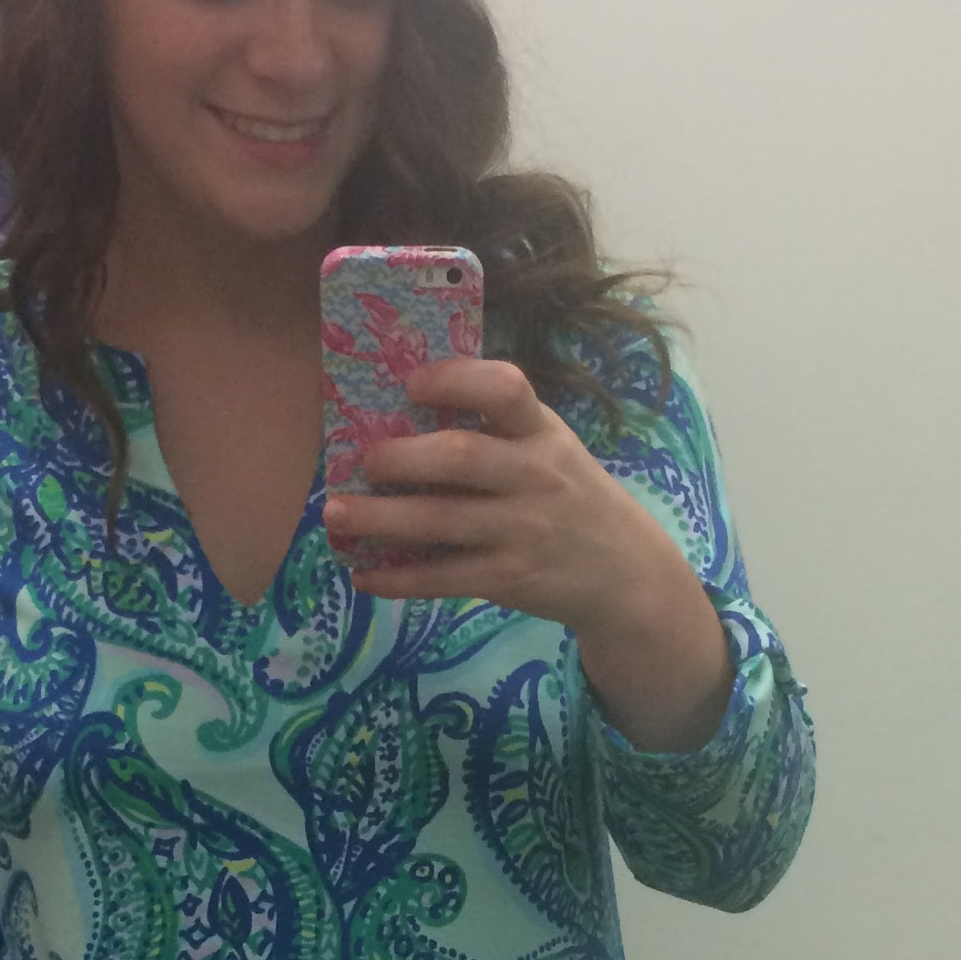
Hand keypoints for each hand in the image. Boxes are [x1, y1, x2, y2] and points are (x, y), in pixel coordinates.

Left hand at [323, 358, 732, 751]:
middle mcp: (536, 475)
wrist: (626, 574)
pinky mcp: (510, 578)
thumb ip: (497, 430)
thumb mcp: (552, 448)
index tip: (411, 382)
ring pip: (440, 522)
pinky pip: (443, 578)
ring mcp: (523, 530)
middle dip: (401, 457)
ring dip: (380, 519)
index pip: (505, 389)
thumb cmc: (570, 497)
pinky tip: (363, 575)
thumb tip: (403, 415)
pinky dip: (398, 578)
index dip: (454, 380)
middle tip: (362, 460)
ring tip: (334, 514)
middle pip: (460, 457)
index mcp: (542, 431)